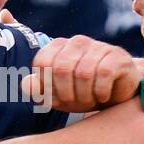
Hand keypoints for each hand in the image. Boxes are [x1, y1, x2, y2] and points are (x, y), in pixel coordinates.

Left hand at [22, 35, 143, 112]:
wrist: (117, 95)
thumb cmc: (83, 93)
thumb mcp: (57, 95)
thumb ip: (39, 89)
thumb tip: (26, 84)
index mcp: (58, 47)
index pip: (42, 63)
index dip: (47, 86)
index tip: (58, 97)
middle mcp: (76, 42)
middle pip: (61, 68)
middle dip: (67, 93)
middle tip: (76, 102)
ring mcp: (98, 46)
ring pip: (83, 73)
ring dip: (86, 95)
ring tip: (91, 99)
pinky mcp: (117, 56)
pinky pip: (103, 74)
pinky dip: (101, 92)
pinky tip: (103, 96)